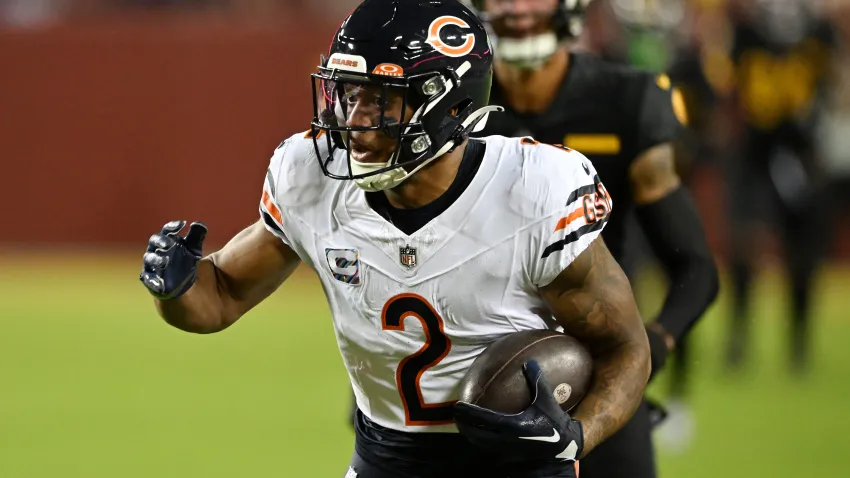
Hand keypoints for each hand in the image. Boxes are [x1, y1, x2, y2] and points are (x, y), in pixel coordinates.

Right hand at [140, 220, 206, 299]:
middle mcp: (156, 249)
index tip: (182, 225)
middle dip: (160, 241)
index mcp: (166, 240)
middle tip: (169, 244)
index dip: (172, 227)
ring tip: (165, 262)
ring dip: (156, 260)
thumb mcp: (193, 248)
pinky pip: (148, 279)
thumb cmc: (186, 260)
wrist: (183, 282)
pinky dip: (153, 281)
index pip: (167, 230)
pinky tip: (160, 284)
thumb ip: (196, 236)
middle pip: (154, 241)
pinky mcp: (151, 279)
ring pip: (150, 259)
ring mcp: (152, 264)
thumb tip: (199, 223)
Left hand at [453, 360, 583, 461]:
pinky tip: (481, 434)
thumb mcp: (547, 399)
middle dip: (463, 425)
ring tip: (463, 425)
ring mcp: (507, 450)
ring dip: (470, 434)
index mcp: (512, 425)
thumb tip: (528, 361)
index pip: (483, 419)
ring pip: (481, 443)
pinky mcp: (510, 456)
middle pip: (475, 434)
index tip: (457, 406)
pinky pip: (490, 448)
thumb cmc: (555, 422)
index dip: (468, 413)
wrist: (565, 446)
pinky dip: (481, 440)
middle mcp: (506, 440)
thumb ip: (537, 380)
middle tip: (455, 415)